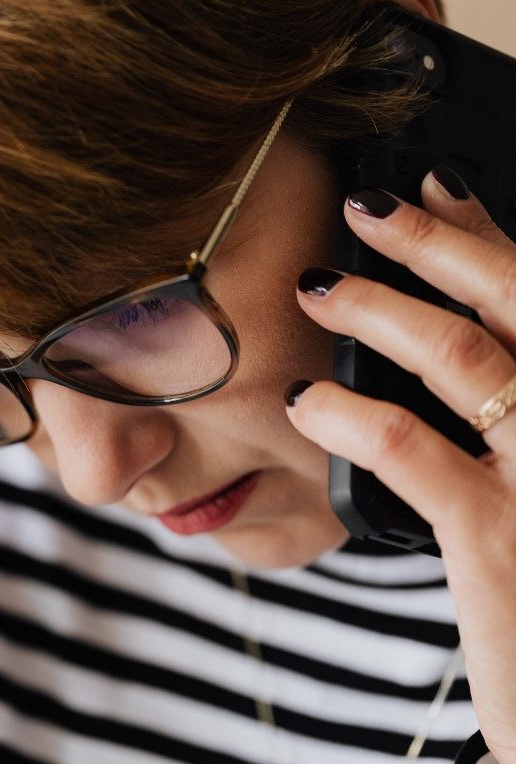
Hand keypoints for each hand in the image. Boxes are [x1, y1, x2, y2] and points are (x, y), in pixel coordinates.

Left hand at [284, 167, 515, 763]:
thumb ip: (509, 413)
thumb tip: (460, 346)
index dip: (485, 231)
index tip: (429, 184)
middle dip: (435, 240)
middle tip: (363, 204)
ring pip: (461, 357)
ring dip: (377, 309)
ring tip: (316, 289)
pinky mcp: (498, 540)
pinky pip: (412, 449)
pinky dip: (348, 412)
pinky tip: (305, 401)